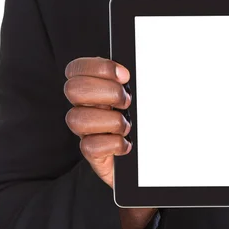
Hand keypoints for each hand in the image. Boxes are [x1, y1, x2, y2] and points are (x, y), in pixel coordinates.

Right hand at [64, 57, 155, 228]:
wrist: (155, 160)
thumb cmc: (149, 125)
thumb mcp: (146, 99)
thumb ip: (138, 83)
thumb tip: (143, 70)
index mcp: (95, 89)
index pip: (77, 69)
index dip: (97, 68)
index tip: (125, 75)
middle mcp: (86, 108)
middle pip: (73, 89)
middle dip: (106, 92)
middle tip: (127, 101)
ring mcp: (87, 131)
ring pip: (76, 119)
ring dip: (109, 120)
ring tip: (128, 126)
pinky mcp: (94, 154)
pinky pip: (89, 146)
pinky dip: (112, 144)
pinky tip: (127, 145)